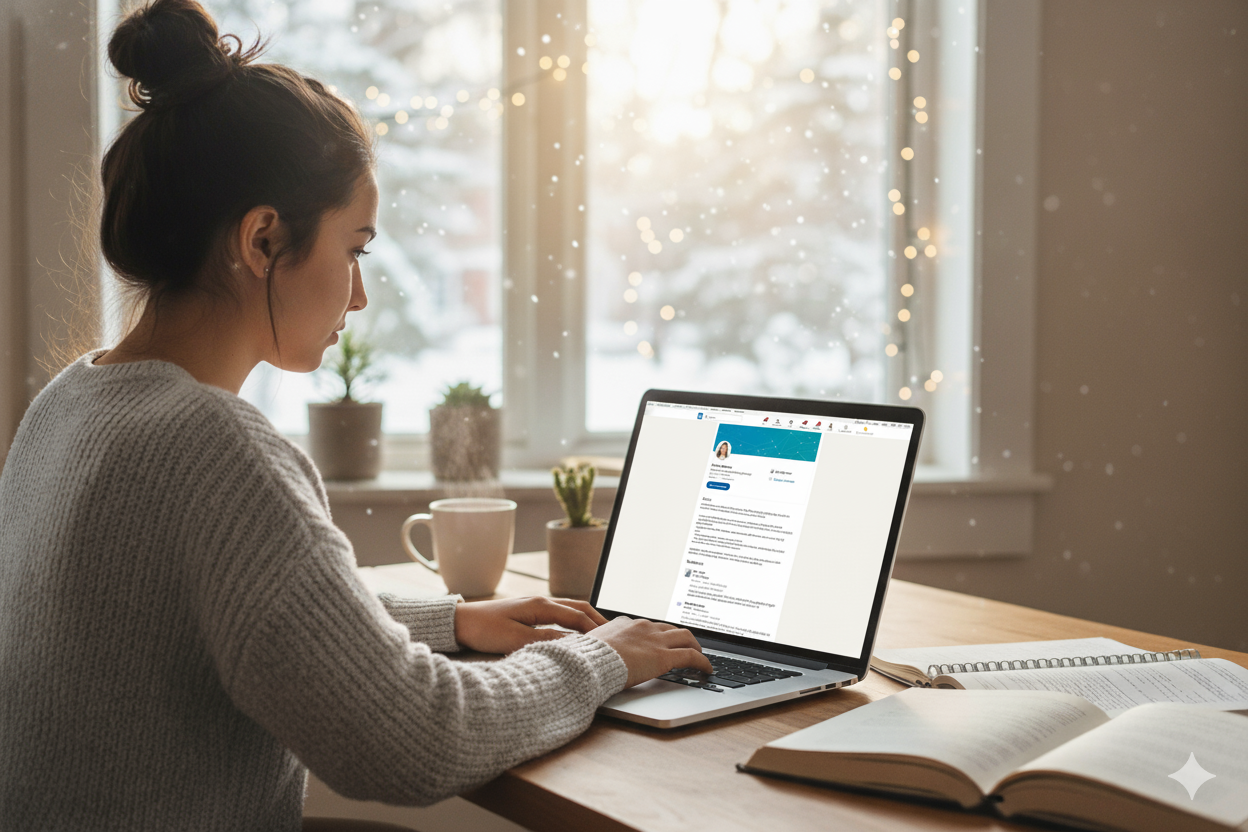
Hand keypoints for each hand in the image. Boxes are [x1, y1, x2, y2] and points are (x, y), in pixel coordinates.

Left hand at [453, 596, 608, 653]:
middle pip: (578, 607)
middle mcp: (541, 601)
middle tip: (615, 634)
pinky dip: (574, 620)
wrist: (459, 622)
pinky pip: (559, 613)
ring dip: (587, 618)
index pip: (577, 616)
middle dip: (597, 619)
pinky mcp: (528, 611)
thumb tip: (573, 644)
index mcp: (540, 605)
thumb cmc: (484, 630)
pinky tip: (575, 631)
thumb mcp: (515, 639)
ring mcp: (534, 604)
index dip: (596, 629)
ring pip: (570, 608)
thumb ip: (545, 639)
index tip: (611, 642)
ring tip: (601, 632)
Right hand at [588, 617, 712, 687]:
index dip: (658, 634)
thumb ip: (600, 647)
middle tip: (688, 645)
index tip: (661, 641)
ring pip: (686, 637)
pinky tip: (707, 669)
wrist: (588, 663)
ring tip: (700, 655)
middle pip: (670, 628)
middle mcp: (643, 627)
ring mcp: (655, 640)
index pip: (648, 626)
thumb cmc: (584, 658)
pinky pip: (691, 656)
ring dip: (695, 646)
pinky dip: (703, 662)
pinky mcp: (664, 656)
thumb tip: (591, 653)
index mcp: (625, 623)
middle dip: (681, 636)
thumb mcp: (591, 646)